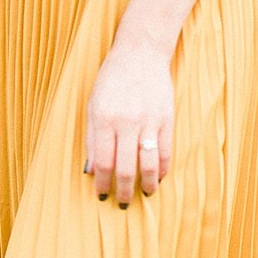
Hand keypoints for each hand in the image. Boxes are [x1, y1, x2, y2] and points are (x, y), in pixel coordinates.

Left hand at [84, 41, 172, 205]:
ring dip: (146, 185)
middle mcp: (126, 122)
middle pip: (125, 168)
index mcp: (103, 119)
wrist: (140, 54)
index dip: (101, 183)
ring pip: (149, 164)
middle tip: (122, 203)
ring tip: (143, 194)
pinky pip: (165, 151)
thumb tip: (91, 170)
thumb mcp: (93, 106)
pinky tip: (158, 178)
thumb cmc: (111, 80)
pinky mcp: (167, 119)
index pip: (102, 162)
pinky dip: (162, 169)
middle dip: (122, 190)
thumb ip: (92, 138)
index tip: (101, 195)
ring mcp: (149, 121)